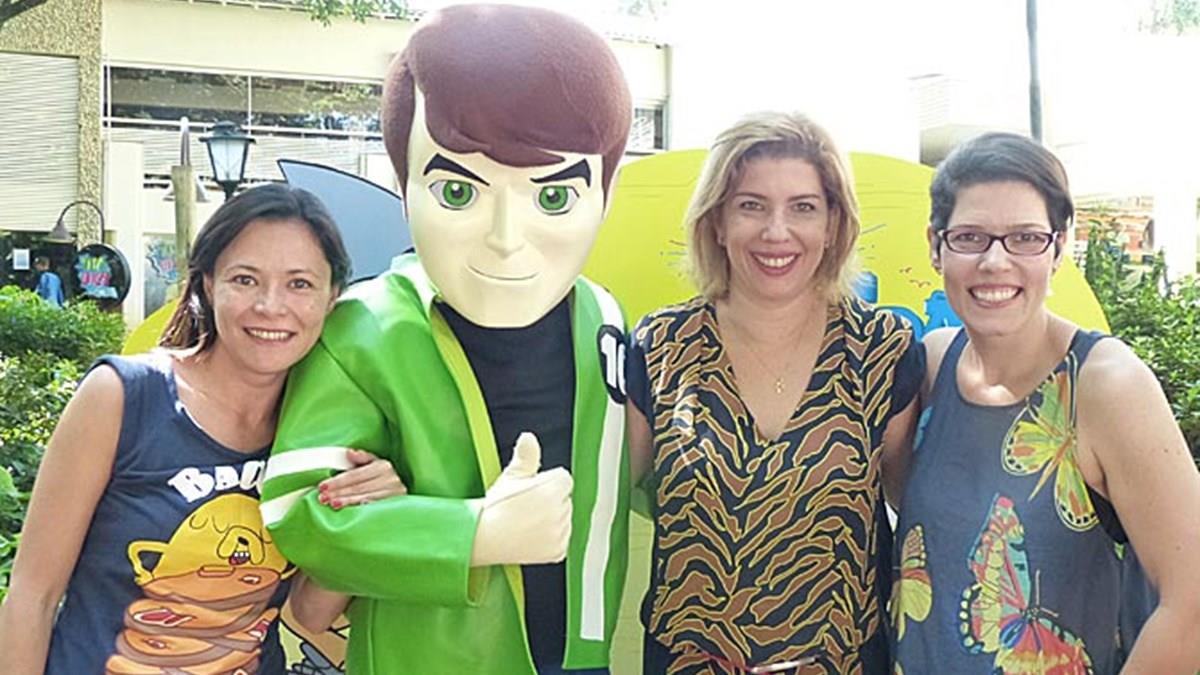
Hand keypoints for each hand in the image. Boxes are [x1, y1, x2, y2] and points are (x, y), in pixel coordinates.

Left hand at [317, 449, 406, 508]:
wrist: (405, 494)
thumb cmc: (385, 478)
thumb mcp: (376, 464)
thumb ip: (362, 458)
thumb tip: (349, 453)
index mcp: (383, 466)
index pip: (355, 475)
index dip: (338, 481)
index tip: (323, 486)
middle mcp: (390, 479)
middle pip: (358, 487)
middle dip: (338, 492)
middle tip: (322, 497)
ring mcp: (393, 494)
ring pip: (364, 498)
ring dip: (346, 502)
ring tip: (332, 504)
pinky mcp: (395, 506)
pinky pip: (373, 508)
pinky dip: (359, 509)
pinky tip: (349, 511)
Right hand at [470, 432, 572, 566]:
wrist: (483, 537)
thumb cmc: (495, 506)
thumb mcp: (511, 476)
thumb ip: (526, 455)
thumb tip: (529, 437)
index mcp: (552, 489)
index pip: (563, 479)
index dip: (545, 483)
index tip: (529, 491)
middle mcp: (560, 512)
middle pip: (565, 499)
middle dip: (550, 501)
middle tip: (525, 507)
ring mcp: (560, 534)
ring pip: (564, 519)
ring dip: (552, 519)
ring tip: (526, 521)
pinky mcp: (558, 551)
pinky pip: (562, 539)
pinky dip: (551, 539)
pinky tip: (531, 535)